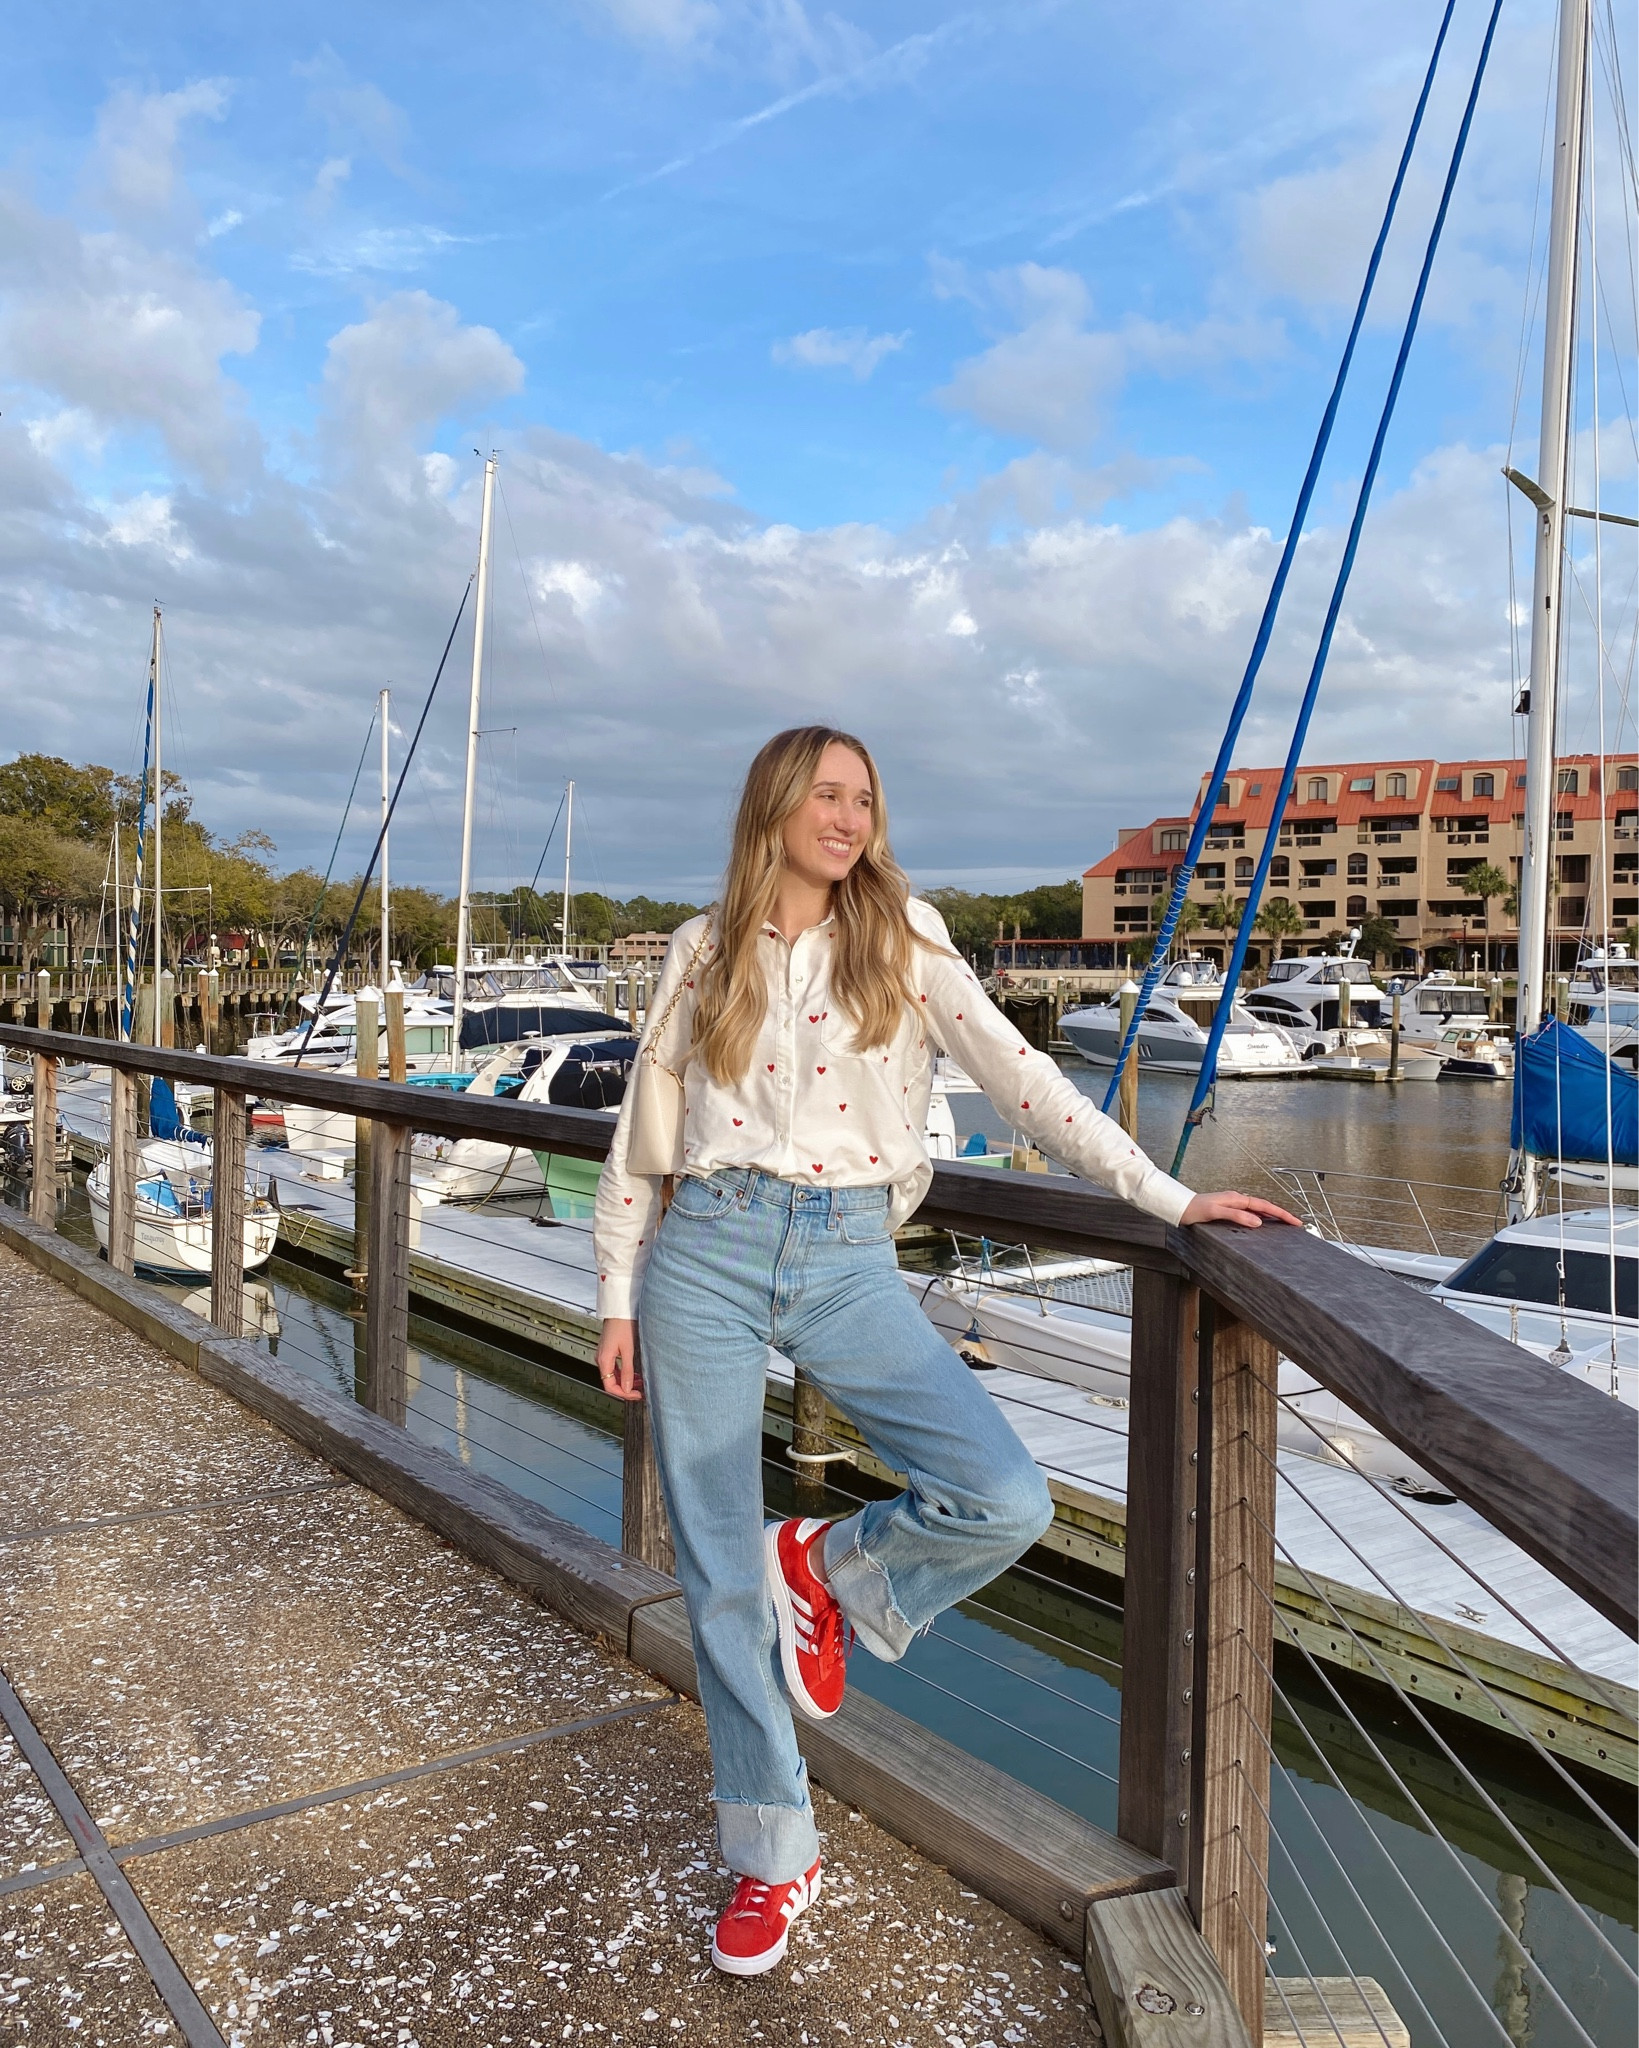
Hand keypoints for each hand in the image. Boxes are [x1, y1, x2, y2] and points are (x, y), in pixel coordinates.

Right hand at [596, 1317, 643, 1400]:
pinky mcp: (608, 1351)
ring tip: (640, 1382)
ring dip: (626, 1381)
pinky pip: (614, 1368)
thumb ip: (627, 1370)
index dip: (624, 1393)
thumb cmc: (623, 1325)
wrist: (620, 1309)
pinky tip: (634, 1373)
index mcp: (604, 1360)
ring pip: (613, 1376)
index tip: (637, 1395)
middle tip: (641, 1391)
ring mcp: (604, 1355)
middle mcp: (601, 1359)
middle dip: (626, 1388)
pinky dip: (624, 1373)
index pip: (610, 1386)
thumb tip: (627, 1388)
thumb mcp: (628, 1350)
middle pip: (611, 1382)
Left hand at [1180, 1191, 1301, 1229]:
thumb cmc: (1193, 1209)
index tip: (1294, 1221)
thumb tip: (1258, 1222)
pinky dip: (1260, 1218)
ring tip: (1284, 1224)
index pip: (1264, 1206)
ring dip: (1271, 1216)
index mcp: (1236, 1199)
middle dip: (1280, 1214)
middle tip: (1294, 1224)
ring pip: (1257, 1209)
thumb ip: (1236, 1216)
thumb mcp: (1215, 1212)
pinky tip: (1261, 1224)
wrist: (1178, 1207)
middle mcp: (1236, 1200)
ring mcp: (1232, 1204)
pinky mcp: (1227, 1210)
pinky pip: (1249, 1213)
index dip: (1281, 1214)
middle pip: (1264, 1206)